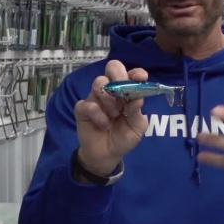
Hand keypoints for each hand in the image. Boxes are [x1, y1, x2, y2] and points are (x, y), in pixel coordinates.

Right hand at [74, 60, 148, 176]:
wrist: (107, 155)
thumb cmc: (124, 137)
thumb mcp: (137, 128)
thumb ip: (137, 113)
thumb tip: (138, 99)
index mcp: (127, 92)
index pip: (131, 74)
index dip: (136, 73)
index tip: (141, 78)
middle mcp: (112, 90)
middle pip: (113, 68)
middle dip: (119, 76)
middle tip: (122, 92)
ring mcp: (96, 97)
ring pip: (99, 82)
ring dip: (109, 98)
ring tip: (114, 114)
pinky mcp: (83, 109)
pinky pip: (88, 104)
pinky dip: (98, 115)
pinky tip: (104, 125)